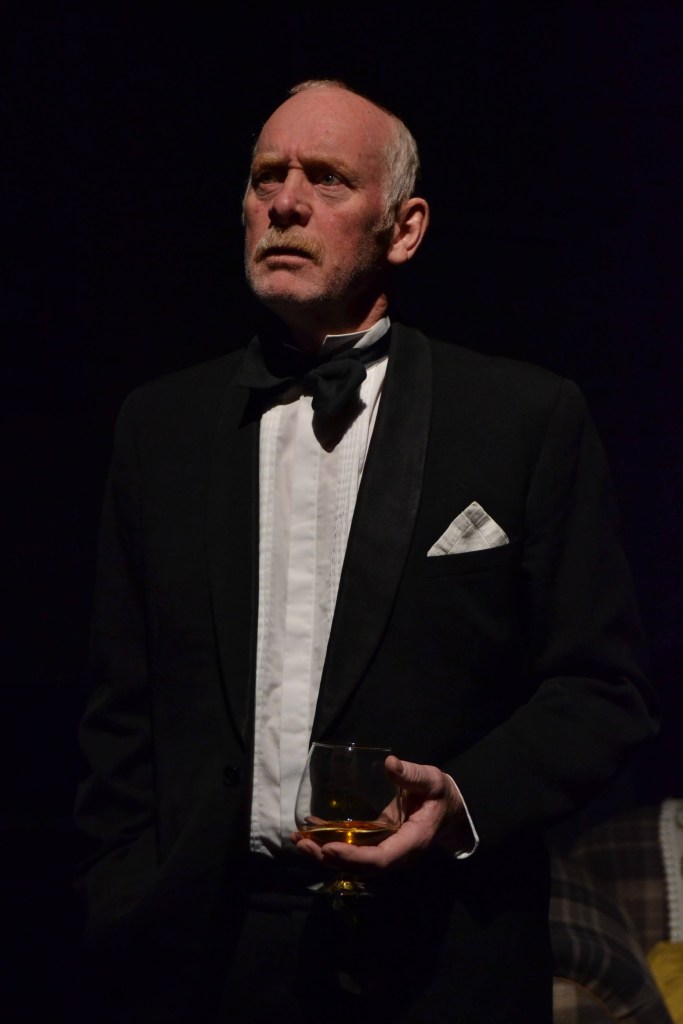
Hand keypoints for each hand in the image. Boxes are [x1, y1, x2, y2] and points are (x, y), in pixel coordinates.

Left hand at [290, 755, 469, 870]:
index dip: (354, 858)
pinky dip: (330, 842)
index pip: (380, 860)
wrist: (446, 810)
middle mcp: (396, 855)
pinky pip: (352, 849)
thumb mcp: (431, 781)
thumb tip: (390, 764)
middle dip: (330, 858)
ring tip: (298, 840)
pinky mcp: (376, 844)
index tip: (330, 848)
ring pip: (353, 861)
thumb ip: (412, 775)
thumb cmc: (438, 794)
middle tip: (302, 844)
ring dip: (324, 853)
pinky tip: (310, 831)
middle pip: (360, 867)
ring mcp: (385, 851)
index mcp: (411, 842)